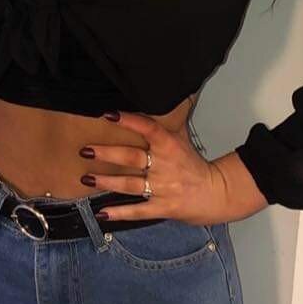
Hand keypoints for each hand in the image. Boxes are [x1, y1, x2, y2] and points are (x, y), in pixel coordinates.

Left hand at [80, 110, 267, 224]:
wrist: (216, 193)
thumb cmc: (194, 163)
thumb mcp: (182, 136)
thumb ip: (170, 117)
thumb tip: (174, 90)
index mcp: (169, 145)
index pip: (148, 128)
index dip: (129, 121)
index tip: (108, 114)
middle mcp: (164, 165)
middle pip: (132, 158)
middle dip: (107, 154)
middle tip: (86, 149)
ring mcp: (163, 188)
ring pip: (130, 184)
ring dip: (107, 181)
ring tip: (87, 177)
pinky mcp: (163, 208)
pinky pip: (139, 211)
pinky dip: (121, 213)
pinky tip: (103, 213)